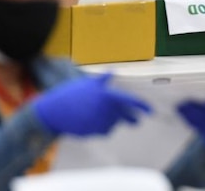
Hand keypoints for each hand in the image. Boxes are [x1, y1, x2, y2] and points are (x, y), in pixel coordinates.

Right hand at [32, 73, 151, 135]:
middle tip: (137, 121)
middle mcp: (106, 109)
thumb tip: (112, 72)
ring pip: (113, 124)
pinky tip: (89, 121)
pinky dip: (101, 127)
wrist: (54, 111)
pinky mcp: (95, 132)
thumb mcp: (87, 83)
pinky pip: (104, 131)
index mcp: (106, 95)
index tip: (150, 111)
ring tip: (94, 114)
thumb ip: (102, 81)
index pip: (129, 100)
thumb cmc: (70, 94)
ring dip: (110, 120)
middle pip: (124, 116)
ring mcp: (100, 122)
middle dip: (131, 119)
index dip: (141, 106)